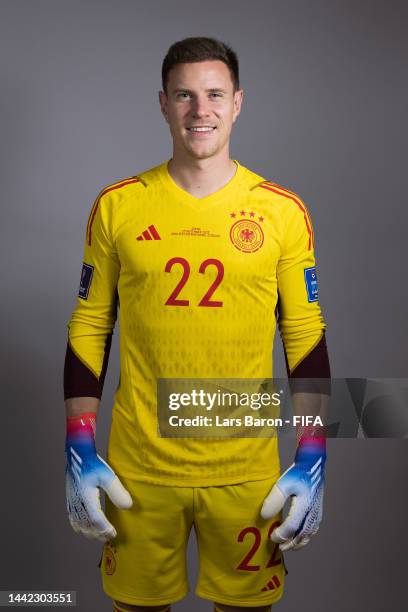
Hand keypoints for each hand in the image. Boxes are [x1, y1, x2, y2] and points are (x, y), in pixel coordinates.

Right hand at [65, 412, 131, 541]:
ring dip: (89, 532)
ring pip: (79, 524)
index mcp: (86, 499)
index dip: (105, 530)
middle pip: (87, 526)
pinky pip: (72, 518)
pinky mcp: (69, 499)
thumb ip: (117, 492)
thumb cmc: (93, 463)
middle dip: (97, 534)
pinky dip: (79, 526)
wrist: (78, 454)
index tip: (113, 534)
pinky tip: (84, 527)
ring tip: (99, 535)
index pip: (96, 520)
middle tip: (108, 537)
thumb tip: (128, 506)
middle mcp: (77, 503)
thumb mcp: (108, 476)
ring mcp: (72, 502)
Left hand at [261, 437, 325, 550]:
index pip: (292, 527)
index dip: (281, 535)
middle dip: (290, 543)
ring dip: (298, 542)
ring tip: (289, 546)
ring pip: (309, 533)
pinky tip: (300, 536)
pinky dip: (306, 536)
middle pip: (301, 534)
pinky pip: (313, 529)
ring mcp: (317, 512)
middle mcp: (312, 512)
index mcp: (304, 506)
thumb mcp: (283, 484)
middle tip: (279, 547)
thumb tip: (264, 516)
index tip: (271, 536)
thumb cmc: (297, 473)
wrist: (313, 464)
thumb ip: (274, 500)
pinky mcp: (318, 510)